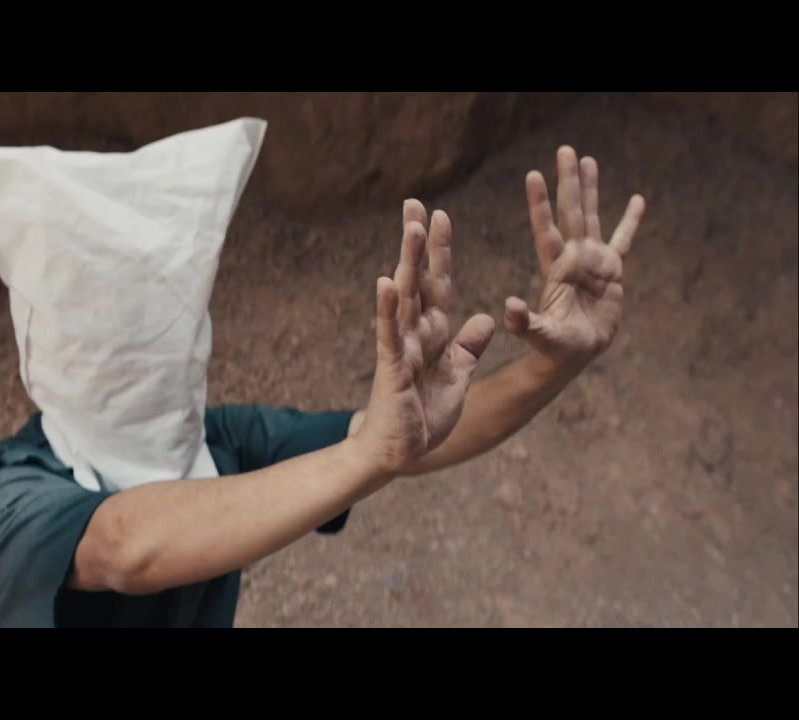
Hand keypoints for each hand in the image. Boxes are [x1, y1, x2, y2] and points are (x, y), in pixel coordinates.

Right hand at [353, 201, 496, 474]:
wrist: (399, 453)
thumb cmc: (422, 416)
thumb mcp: (457, 377)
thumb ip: (468, 347)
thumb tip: (484, 319)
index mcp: (434, 333)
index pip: (438, 283)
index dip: (440, 251)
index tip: (439, 216)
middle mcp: (415, 332)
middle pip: (418, 278)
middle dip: (418, 242)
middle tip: (415, 203)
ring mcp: (401, 346)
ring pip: (405, 297)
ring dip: (408, 261)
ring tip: (410, 228)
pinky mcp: (392, 365)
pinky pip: (390, 332)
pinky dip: (388, 308)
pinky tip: (386, 282)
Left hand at [507, 146, 645, 366]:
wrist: (574, 354)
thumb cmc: (555, 347)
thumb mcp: (539, 336)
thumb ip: (525, 323)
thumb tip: (509, 307)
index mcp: (555, 269)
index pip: (546, 230)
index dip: (540, 204)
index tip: (533, 176)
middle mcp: (572, 258)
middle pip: (570, 212)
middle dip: (568, 182)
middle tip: (564, 150)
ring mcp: (591, 261)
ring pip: (591, 217)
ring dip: (590, 189)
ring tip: (587, 159)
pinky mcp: (611, 271)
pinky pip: (623, 240)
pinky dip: (630, 221)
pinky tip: (636, 200)